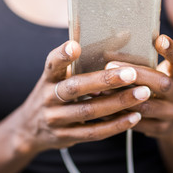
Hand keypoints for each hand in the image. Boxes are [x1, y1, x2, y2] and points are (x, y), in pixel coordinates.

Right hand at [9, 41, 150, 154]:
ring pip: (88, 111)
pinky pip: (93, 132)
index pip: (52, 64)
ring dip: (117, 103)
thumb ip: (84, 61)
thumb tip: (124, 35)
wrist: (29, 128)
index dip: (62, 55)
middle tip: (131, 73)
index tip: (75, 45)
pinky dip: (115, 125)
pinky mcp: (65, 137)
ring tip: (143, 94)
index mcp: (48, 78)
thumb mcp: (60, 76)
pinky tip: (134, 117)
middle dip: (105, 80)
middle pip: (76, 88)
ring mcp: (55, 119)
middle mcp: (48, 97)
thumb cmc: (55, 93)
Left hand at [106, 35, 172, 144]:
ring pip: (147, 106)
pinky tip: (103, 109)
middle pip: (162, 83)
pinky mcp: (160, 129)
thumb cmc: (158, 91)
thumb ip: (141, 63)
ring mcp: (171, 113)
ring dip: (122, 97)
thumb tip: (108, 47)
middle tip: (109, 66)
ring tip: (100, 89)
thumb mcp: (157, 74)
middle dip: (136, 74)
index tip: (160, 39)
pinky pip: (138, 123)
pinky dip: (120, 115)